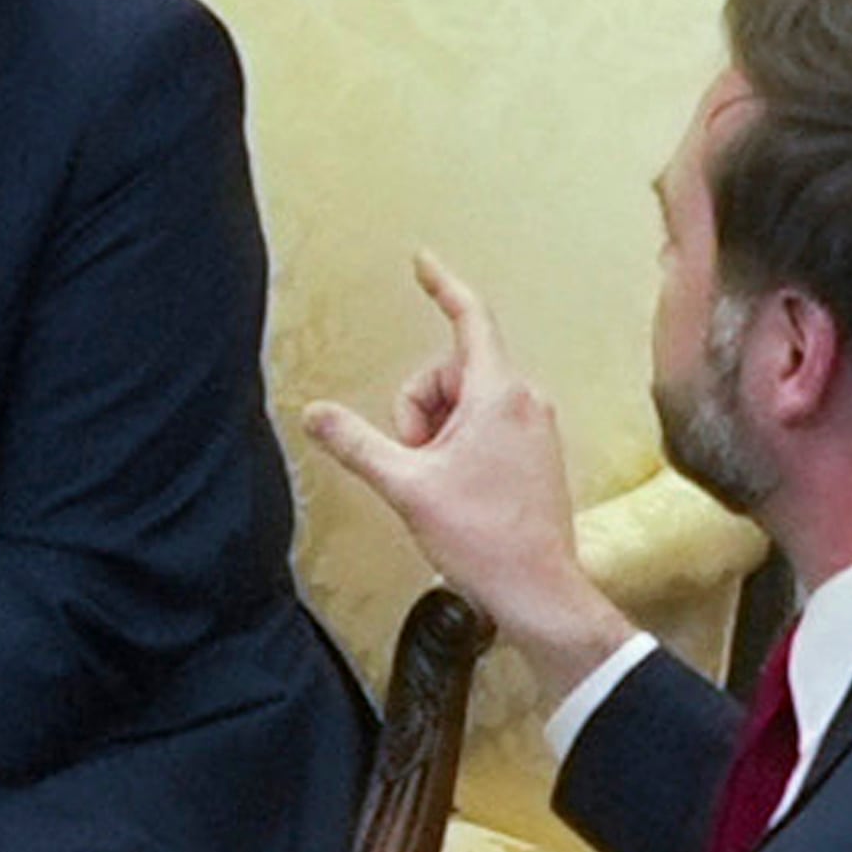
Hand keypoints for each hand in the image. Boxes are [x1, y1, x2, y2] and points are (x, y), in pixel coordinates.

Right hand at [300, 251, 634, 698]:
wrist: (537, 590)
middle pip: (448, 371)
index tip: (422, 261)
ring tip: (440, 482)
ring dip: (437, 432)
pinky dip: (457, 445)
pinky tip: (457, 488)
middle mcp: (524, 400)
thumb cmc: (484, 540)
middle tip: (419, 462)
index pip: (468, 318)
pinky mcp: (535, 451)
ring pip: (463, 401)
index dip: (441, 285)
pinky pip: (483, 424)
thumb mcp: (406, 486)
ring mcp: (533, 426)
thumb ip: (356, 444)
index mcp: (498, 394)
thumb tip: (315, 414)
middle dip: (419, 410)